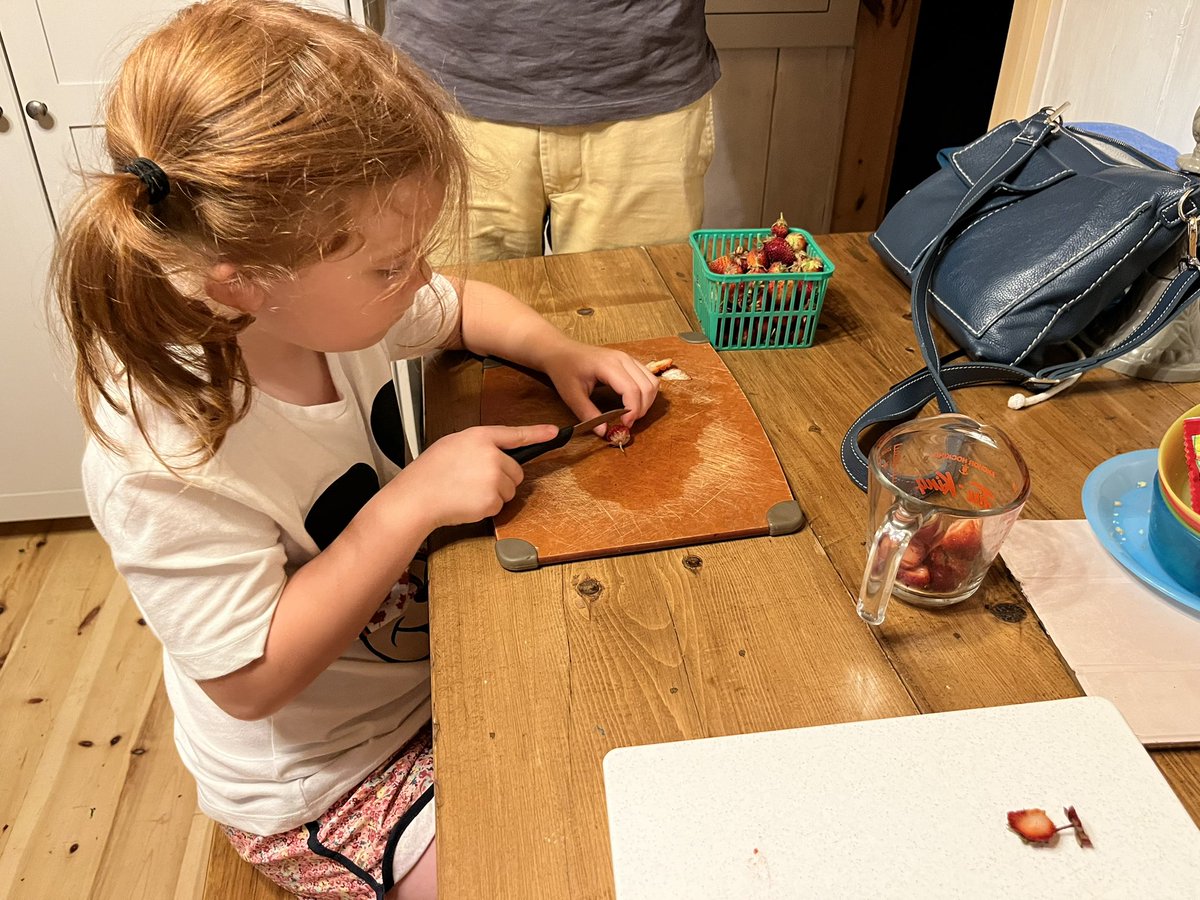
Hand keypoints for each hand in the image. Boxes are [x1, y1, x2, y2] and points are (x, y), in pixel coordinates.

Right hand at [390, 424, 557, 528]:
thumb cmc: (430, 472)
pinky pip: (500, 505)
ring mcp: (493, 478)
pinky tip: (467, 501)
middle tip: (475, 480)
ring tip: (467, 490)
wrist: (417, 497)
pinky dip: (486, 507)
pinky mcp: (492, 500)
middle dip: (503, 478)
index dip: (538, 433)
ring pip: (510, 489)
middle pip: (516, 470)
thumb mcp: (454, 444)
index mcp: (480, 437)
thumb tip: (498, 454)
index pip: (515, 434)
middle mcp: (491, 455)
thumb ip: (480, 445)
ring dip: (494, 493)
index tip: (554, 432)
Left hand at [540, 341, 658, 432]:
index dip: (633, 411)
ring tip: (631, 414)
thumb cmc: (565, 369)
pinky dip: (646, 393)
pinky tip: (633, 403)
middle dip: (642, 409)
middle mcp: (623, 359)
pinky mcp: (629, 362)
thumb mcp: (572, 395)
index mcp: (608, 365)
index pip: (632, 389)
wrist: (561, 351)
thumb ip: (588, 414)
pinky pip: (648, 378)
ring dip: (647, 401)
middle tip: (627, 423)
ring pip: (652, 382)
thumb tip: (604, 432)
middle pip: (647, 386)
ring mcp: (628, 359)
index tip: (624, 425)